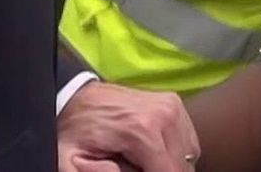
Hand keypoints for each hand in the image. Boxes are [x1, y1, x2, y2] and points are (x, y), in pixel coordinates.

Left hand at [57, 82, 198, 171]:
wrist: (75, 96)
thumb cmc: (75, 132)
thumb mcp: (72, 161)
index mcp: (142, 129)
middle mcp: (164, 114)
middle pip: (180, 167)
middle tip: (132, 166)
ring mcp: (172, 106)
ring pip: (188, 158)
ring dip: (168, 165)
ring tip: (141, 161)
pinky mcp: (175, 104)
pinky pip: (188, 143)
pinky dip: (174, 153)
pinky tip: (152, 151)